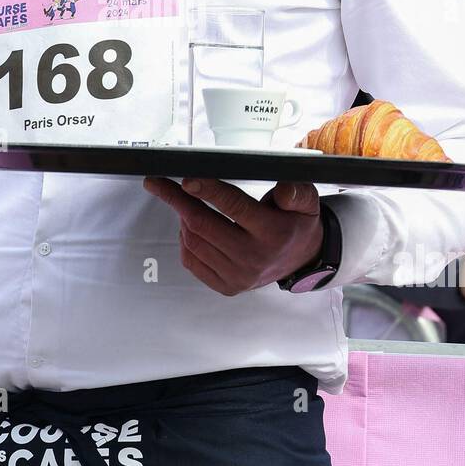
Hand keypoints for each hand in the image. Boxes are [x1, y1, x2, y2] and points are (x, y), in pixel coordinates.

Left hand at [143, 176, 322, 295]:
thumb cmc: (296, 223)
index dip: (206, 190)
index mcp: (272, 232)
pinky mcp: (227, 286)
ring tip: (181, 202)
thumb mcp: (306, 202)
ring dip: (181, 219)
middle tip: (158, 184)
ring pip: (193, 243)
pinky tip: (187, 227)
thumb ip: (296, 193)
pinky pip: (192, 262)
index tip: (185, 179)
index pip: (233, 207)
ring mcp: (238, 276)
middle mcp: (254, 257)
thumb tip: (283, 192)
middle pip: (203, 225)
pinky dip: (184, 241)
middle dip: (177, 201)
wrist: (301, 259)